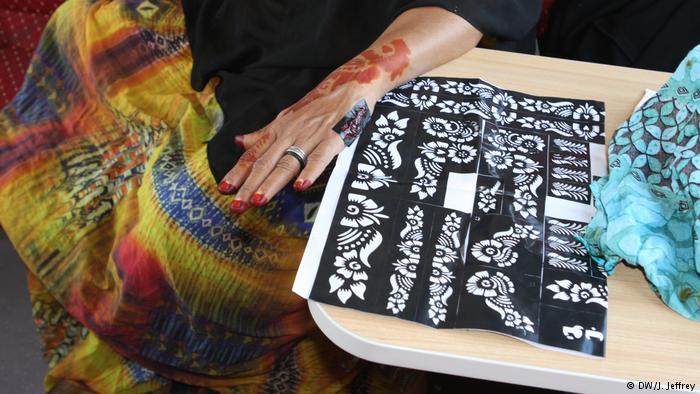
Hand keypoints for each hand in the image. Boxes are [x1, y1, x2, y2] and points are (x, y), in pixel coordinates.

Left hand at [217, 39, 411, 213]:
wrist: (350, 85)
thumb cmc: (319, 105)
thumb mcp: (287, 117)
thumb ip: (264, 134)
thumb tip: (238, 142)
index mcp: (278, 130)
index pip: (253, 154)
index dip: (238, 172)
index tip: (223, 189)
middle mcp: (290, 134)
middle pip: (266, 163)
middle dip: (249, 185)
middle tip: (236, 205)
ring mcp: (311, 136)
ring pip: (287, 163)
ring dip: (272, 182)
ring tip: (259, 200)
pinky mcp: (332, 138)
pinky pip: (320, 157)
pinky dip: (310, 171)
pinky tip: (301, 186)